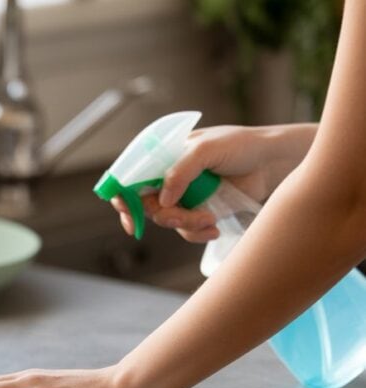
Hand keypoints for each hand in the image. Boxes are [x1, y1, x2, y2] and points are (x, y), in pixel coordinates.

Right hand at [110, 123, 316, 242]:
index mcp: (163, 155)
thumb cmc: (241, 146)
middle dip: (164, 216)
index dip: (123, 196)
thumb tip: (162, 200)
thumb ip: (181, 171)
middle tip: (180, 219)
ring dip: (186, 225)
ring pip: (167, 220)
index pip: (131, 175)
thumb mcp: (207, 150)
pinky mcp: (197, 212)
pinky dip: (197, 233)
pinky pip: (185, 231)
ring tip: (209, 220)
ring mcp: (182, 196)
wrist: (272, 164)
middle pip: (146, 204)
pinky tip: (214, 227)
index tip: (129, 216)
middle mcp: (168, 176)